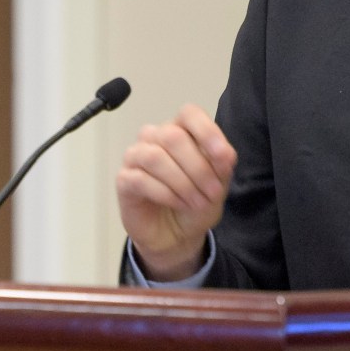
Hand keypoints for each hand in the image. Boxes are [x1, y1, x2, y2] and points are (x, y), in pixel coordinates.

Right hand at [116, 105, 237, 279]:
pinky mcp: (124, 179)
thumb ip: (221, 166)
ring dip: (182, 182)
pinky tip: (178, 203)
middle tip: (212, 192)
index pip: (189, 114)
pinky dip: (165, 194)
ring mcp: (136, 157)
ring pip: (155, 157)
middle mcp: (155, 138)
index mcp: (180, 131)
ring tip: (196, 202)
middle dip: (198, 168)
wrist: (175, 236)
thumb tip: (225, 154)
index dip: (207, 132)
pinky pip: (140, 179)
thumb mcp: (217, 185)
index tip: (223, 157)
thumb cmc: (193, 204)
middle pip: (173, 137)